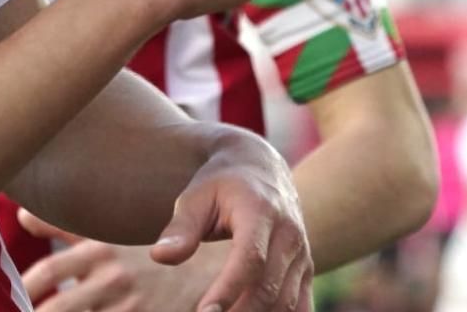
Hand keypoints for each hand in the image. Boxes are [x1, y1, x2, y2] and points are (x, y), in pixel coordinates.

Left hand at [19, 215, 197, 311]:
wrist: (222, 262)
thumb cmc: (156, 248)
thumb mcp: (111, 233)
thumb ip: (67, 228)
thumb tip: (21, 216)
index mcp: (102, 252)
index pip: (48, 272)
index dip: (25, 287)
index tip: (11, 294)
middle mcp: (113, 281)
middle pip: (57, 308)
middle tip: (12, 310)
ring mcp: (132, 306)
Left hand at [147, 134, 312, 311]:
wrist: (262, 168)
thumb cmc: (221, 184)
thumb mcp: (196, 196)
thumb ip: (181, 228)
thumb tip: (160, 256)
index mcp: (261, 211)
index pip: (250, 258)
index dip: (229, 289)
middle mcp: (289, 234)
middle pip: (270, 287)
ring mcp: (301, 254)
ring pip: (287, 302)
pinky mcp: (306, 269)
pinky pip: (301, 306)